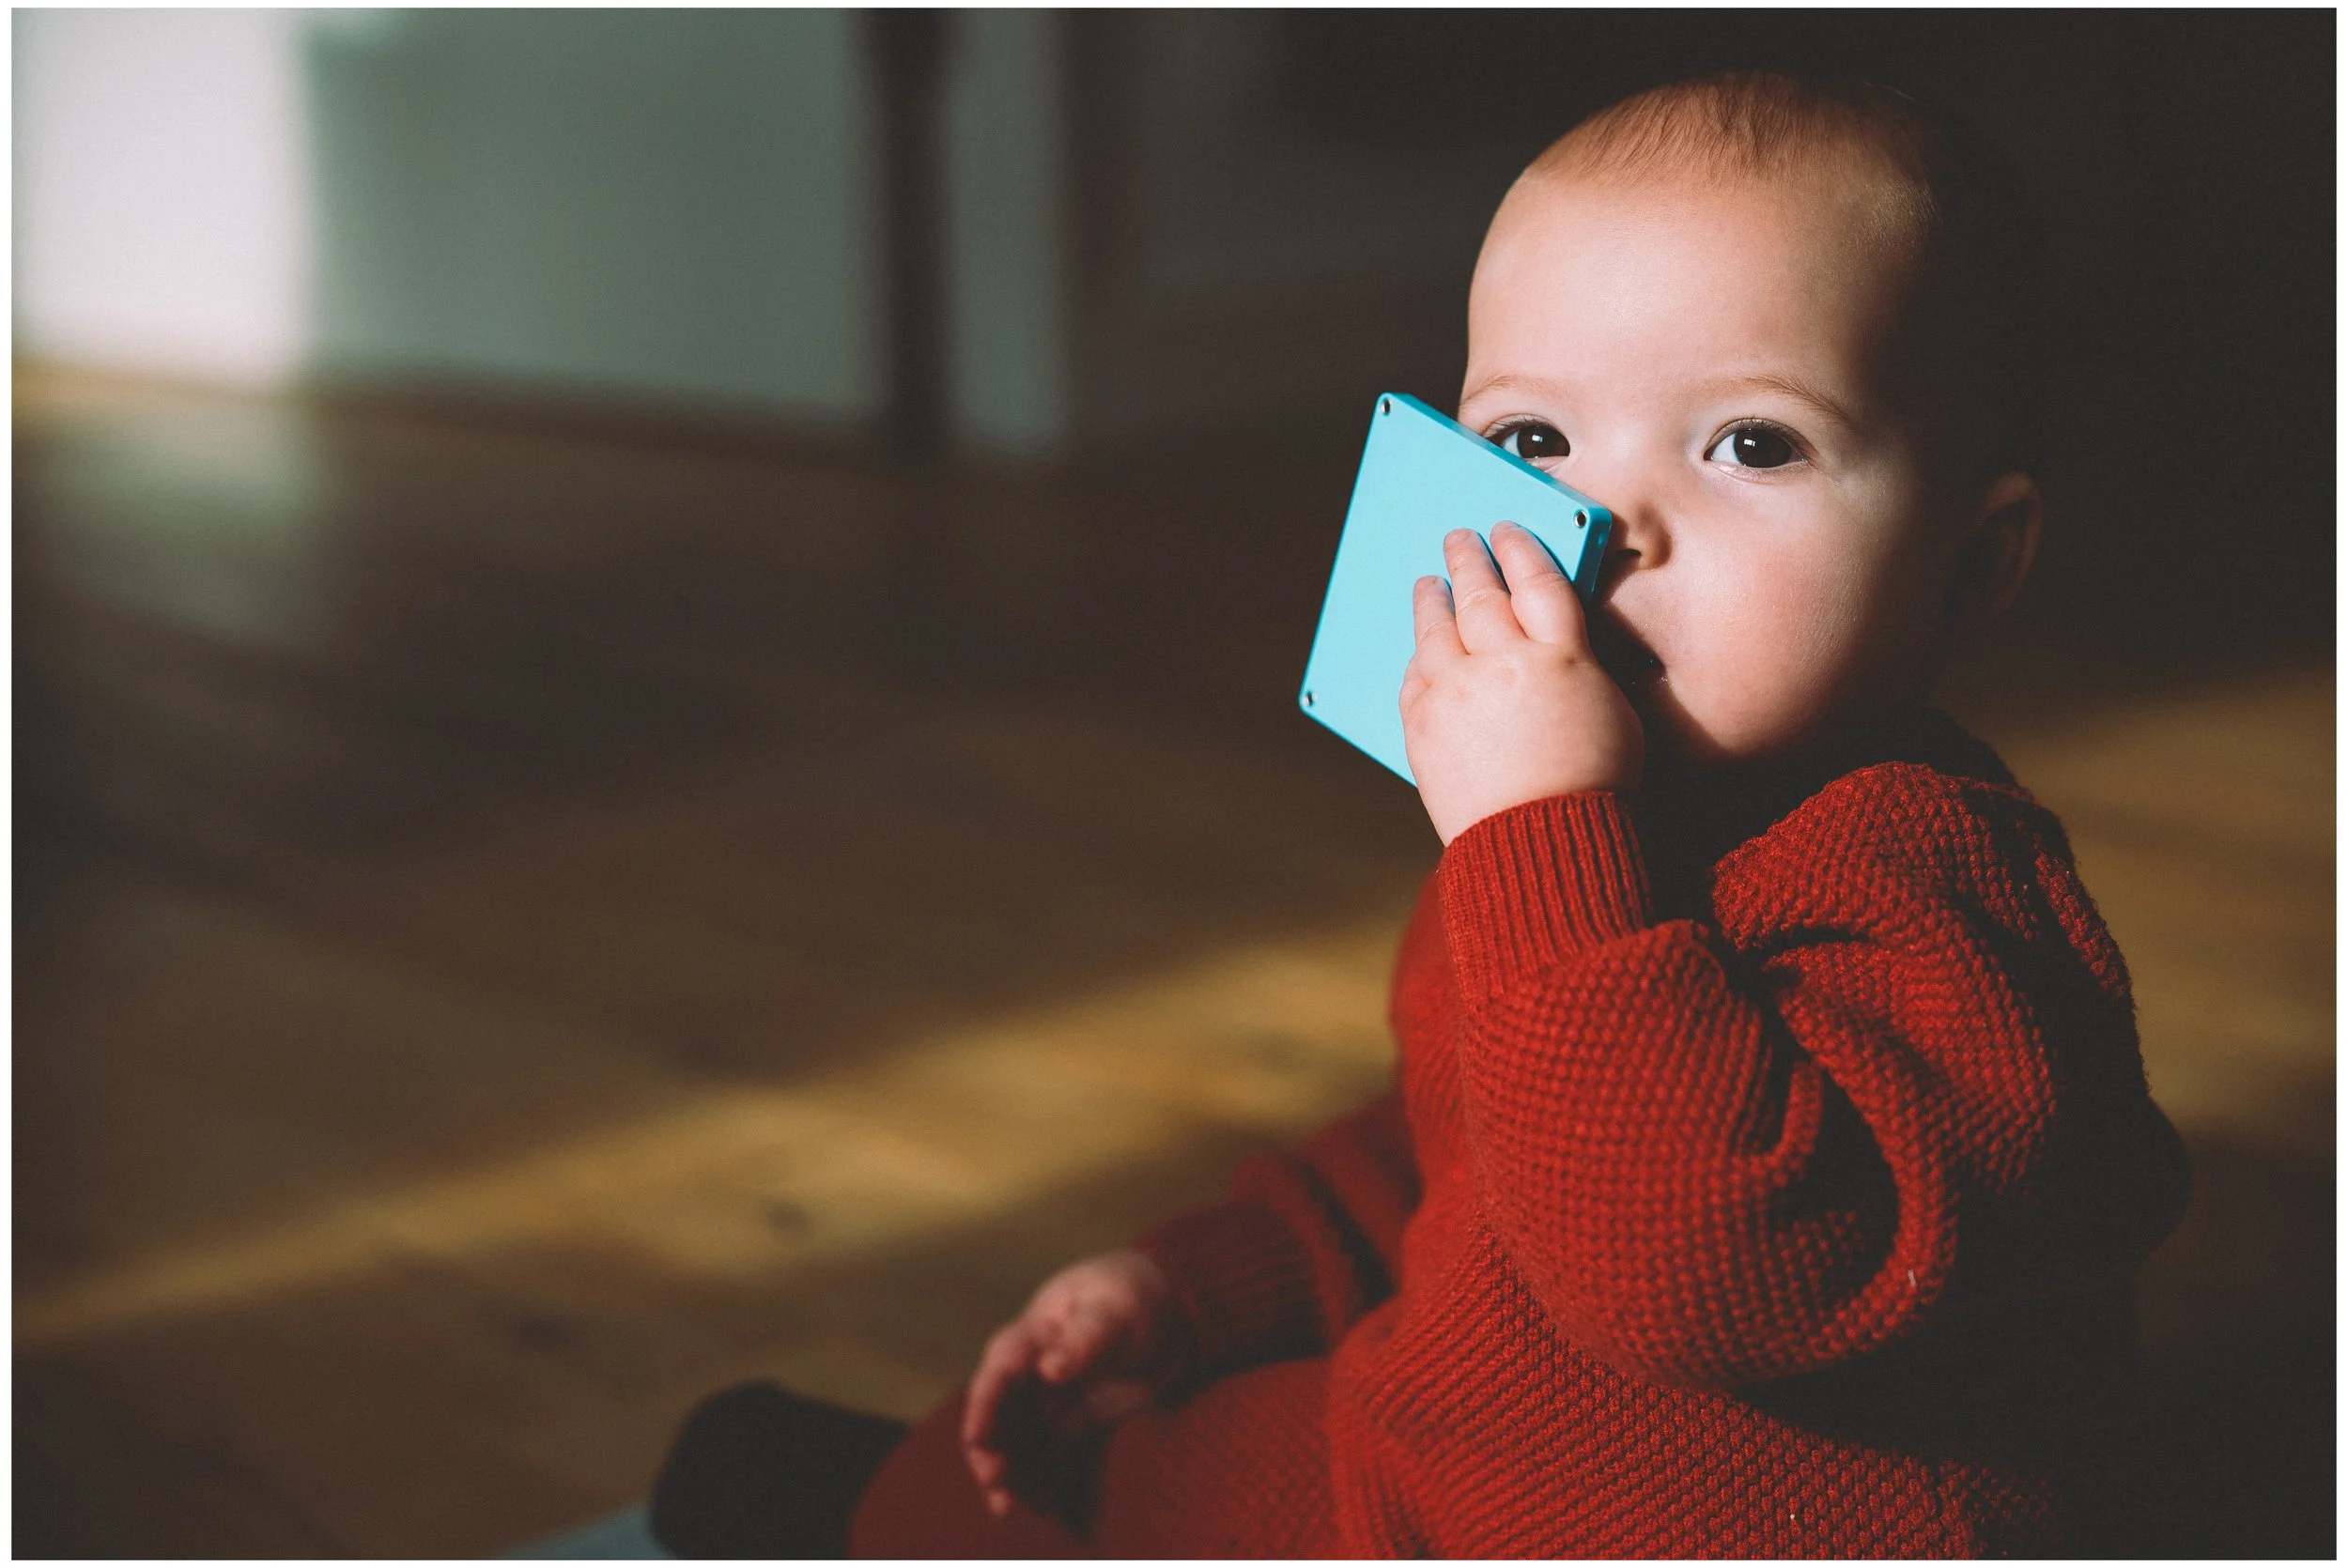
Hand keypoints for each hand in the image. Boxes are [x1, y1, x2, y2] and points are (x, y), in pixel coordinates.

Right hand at [961, 1249, 1186, 1520]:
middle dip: (990, 1450)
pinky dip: (1041, 1480)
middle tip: (997, 1483)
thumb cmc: (1136, 1299)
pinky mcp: (1071, 1424)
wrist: (1173, 1315)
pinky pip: (1048, 1456)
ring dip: (1010, 1474)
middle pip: (999, 1414)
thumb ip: (1085, 1340)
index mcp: (1034, 1334)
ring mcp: (1050, 1400)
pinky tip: (1045, 1505)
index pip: (999, 1371)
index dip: (984, 1405)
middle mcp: (1032, 1371)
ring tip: (1011, 1508)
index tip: (978, 1438)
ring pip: (1017, 1442)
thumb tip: (1049, 1369)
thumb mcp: (1116, 1312)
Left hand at [1401, 522, 1642, 843]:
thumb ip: (1579, 665)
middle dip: (1468, 559)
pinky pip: (1415, 675)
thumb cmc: (1592, 787)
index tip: (1505, 530)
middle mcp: (1503, 663)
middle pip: (1480, 593)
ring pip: (1437, 627)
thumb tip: (1553, 640)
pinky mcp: (1422, 725)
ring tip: (1430, 581)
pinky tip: (1421, 646)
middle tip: (1459, 538)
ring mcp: (1456, 692)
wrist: (1541, 850)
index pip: (1537, 579)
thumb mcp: (1613, 712)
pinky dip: (1419, 655)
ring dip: (1433, 597)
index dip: (1519, 548)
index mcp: (1562, 656)